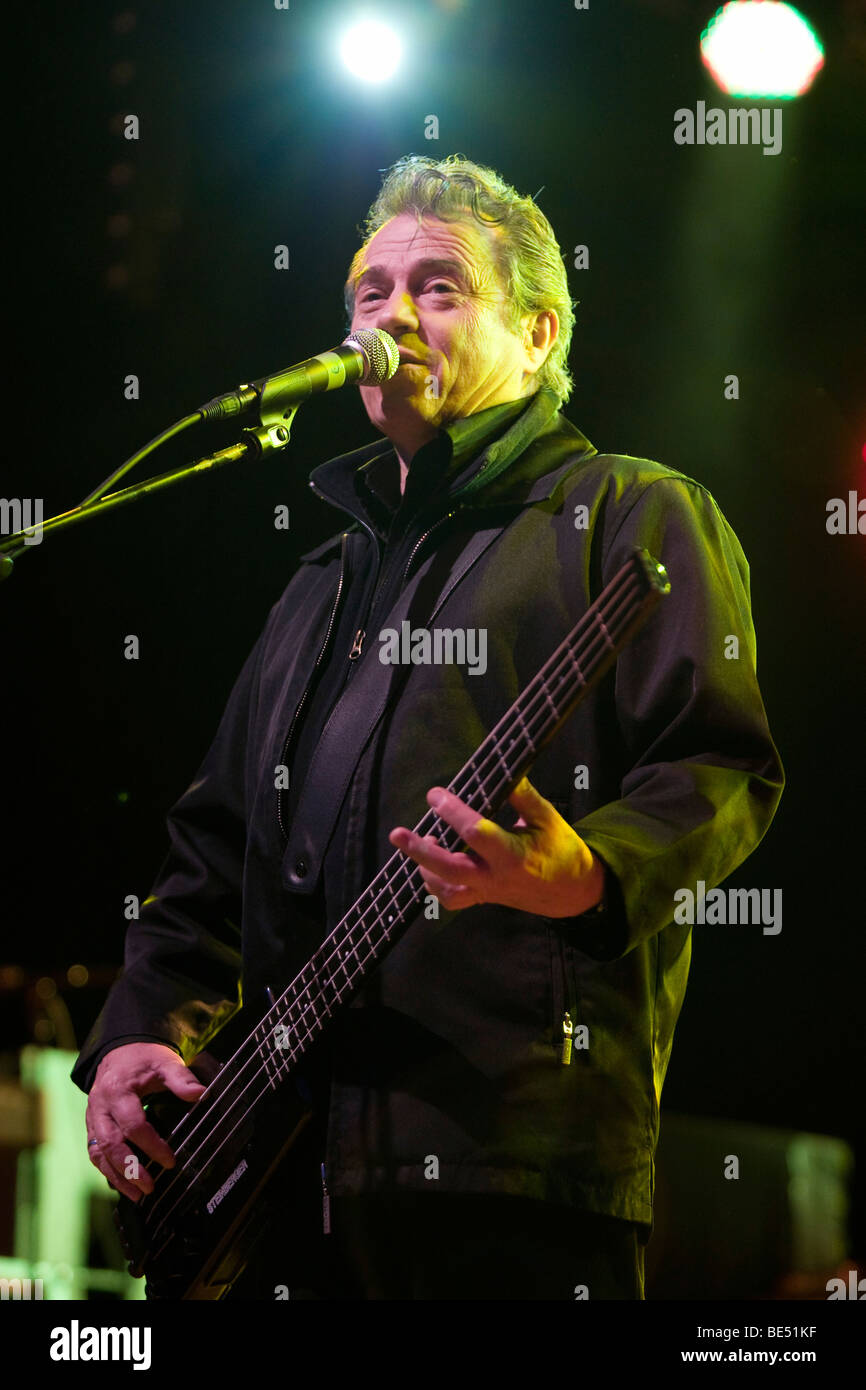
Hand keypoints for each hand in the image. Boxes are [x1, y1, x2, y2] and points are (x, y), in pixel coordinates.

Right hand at [85, 1042, 206, 1201]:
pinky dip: (107, 1171)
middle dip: (129, 1168)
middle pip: (110, 1143)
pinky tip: (122, 1185)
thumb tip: (201, 1094)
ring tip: (136, 1195)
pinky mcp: (92, 1127)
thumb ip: (181, 1078)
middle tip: (149, 1186)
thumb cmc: (143, 1059)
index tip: (170, 1160)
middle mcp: (100, 1107)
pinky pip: (94, 1152)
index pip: (133, 1124)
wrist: (119, 1052)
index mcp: (118, 1090)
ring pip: (98, 1153)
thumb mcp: (164, 1062)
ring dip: (116, 1176)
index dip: (152, 1144)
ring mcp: (93, 1118)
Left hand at [388, 776, 604, 917]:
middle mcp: (495, 877)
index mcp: (513, 854)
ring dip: (425, 868)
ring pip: (446, 889)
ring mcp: (487, 891)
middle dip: (420, 851)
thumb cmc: (561, 848)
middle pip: (450, 868)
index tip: (435, 794)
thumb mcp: (548, 818)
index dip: (452, 812)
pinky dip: (434, 884)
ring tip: (420, 841)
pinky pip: (452, 899)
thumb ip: (524, 797)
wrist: (572, 890)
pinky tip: (430, 864)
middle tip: (397, 833)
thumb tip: (506, 771)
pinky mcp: (483, 899)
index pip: (475, 833)